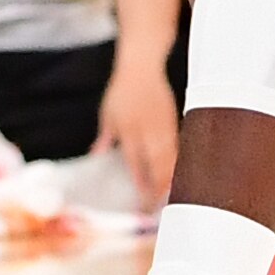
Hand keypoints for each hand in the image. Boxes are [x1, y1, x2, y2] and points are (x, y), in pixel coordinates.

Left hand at [98, 59, 180, 206]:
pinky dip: (178, 165)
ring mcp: (164, 127)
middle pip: (158, 165)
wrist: (142, 68)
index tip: (142, 201)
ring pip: (171, 160)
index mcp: (129, 130)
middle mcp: (148, 131)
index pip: (136, 163)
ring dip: (170, 180)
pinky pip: (178, 149)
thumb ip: (104, 139)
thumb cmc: (121, 92)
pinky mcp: (174, 123)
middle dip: (159, 187)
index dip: (141, 183)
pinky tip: (176, 177)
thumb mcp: (107, 115)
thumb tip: (95, 157)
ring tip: (169, 197)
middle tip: (157, 205)